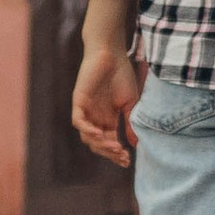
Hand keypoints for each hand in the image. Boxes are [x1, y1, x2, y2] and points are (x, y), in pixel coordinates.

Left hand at [73, 41, 144, 167]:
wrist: (111, 54)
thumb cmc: (121, 75)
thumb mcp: (130, 103)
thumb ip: (131, 123)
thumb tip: (136, 144)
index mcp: (107, 118)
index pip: (109, 142)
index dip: (116, 153)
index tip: (127, 160)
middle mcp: (95, 117)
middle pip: (97, 144)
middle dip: (109, 152)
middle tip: (122, 156)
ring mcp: (86, 111)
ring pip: (87, 136)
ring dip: (100, 144)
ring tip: (115, 146)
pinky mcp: (79, 102)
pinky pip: (78, 122)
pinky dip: (87, 130)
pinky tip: (99, 134)